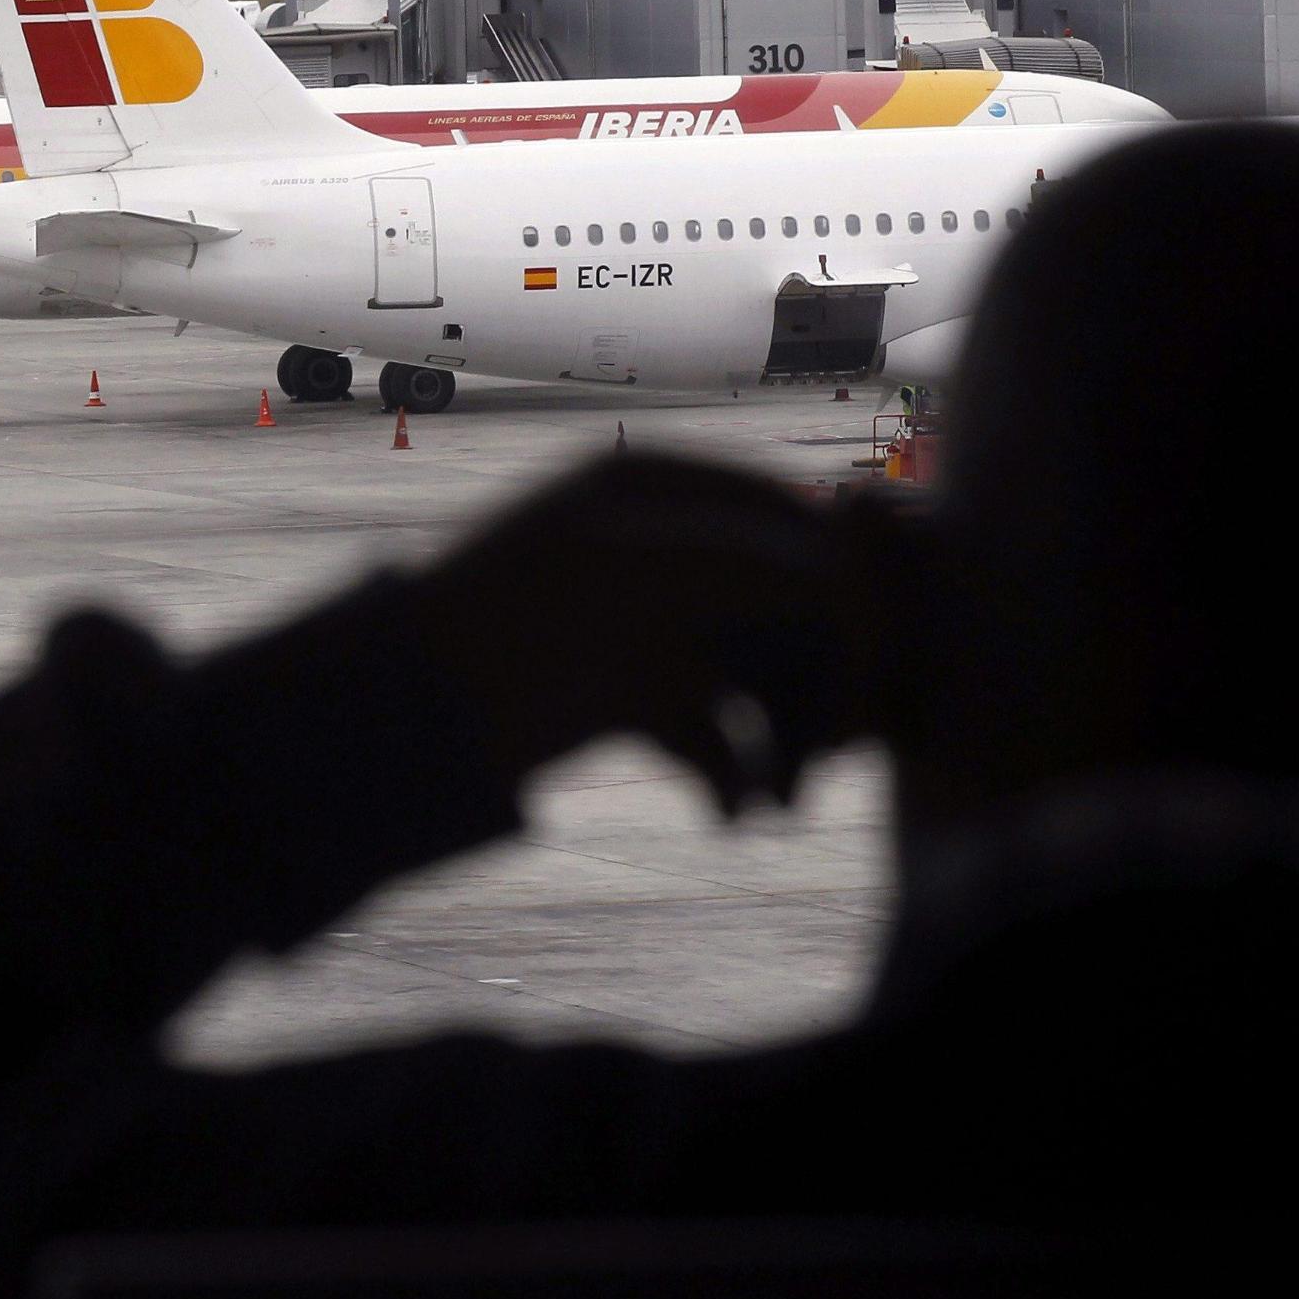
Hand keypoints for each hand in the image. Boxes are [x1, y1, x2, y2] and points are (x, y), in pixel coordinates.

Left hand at [412, 453, 868, 811]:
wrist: (415, 709)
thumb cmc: (529, 617)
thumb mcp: (668, 578)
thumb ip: (780, 571)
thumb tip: (867, 591)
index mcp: (650, 487)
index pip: (784, 513)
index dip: (840, 573)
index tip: (883, 637)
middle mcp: (653, 550)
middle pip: (779, 603)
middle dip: (819, 675)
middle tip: (846, 737)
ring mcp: (638, 625)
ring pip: (753, 678)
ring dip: (783, 739)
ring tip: (787, 797)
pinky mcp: (620, 700)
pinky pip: (705, 734)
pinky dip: (725, 773)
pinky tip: (729, 811)